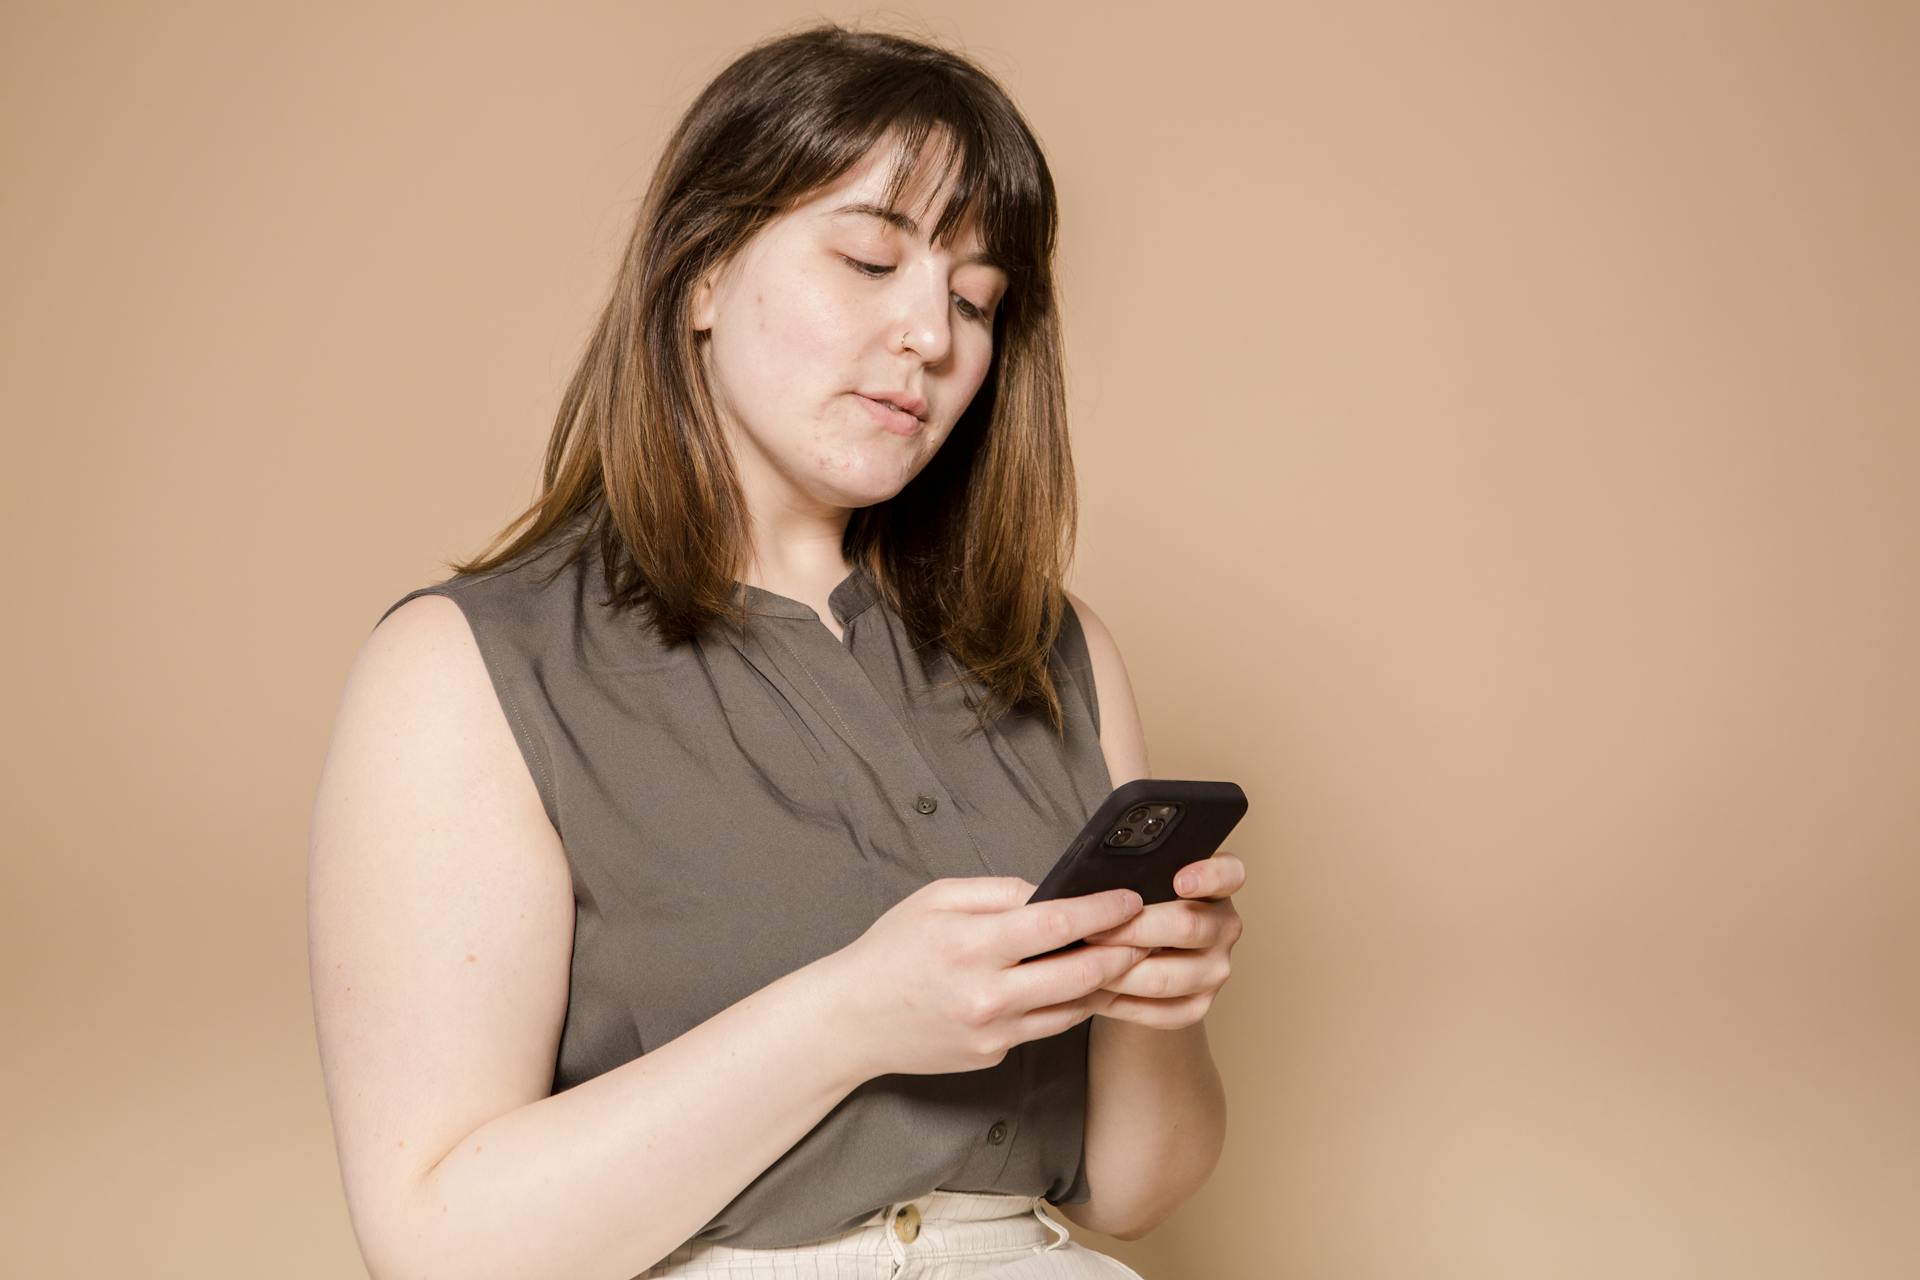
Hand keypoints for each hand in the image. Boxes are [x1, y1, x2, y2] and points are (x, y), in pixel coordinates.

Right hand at [822, 876, 1152, 1079]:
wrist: (853, 1020)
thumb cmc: (892, 951)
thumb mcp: (935, 899)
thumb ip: (997, 891)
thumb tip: (1050, 892)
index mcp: (971, 945)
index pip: (1056, 925)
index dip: (1103, 911)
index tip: (1130, 899)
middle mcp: (987, 994)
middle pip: (1080, 974)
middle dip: (1123, 951)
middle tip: (1146, 932)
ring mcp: (993, 1032)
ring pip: (1073, 1007)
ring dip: (1106, 983)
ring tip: (1126, 956)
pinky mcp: (994, 1055)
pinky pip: (1048, 1027)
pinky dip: (1071, 1005)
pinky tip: (1083, 985)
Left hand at [1075, 848, 1245, 1029]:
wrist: (1146, 954)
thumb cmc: (1139, 905)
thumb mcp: (1143, 879)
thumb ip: (1134, 874)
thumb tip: (1095, 882)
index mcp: (1219, 885)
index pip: (1230, 874)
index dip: (1207, 877)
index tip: (1180, 882)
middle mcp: (1225, 927)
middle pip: (1186, 927)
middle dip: (1132, 930)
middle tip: (1092, 931)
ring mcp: (1216, 970)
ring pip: (1165, 977)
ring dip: (1117, 972)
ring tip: (1084, 964)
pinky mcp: (1198, 1006)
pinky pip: (1157, 1011)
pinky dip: (1119, 1003)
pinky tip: (1093, 992)